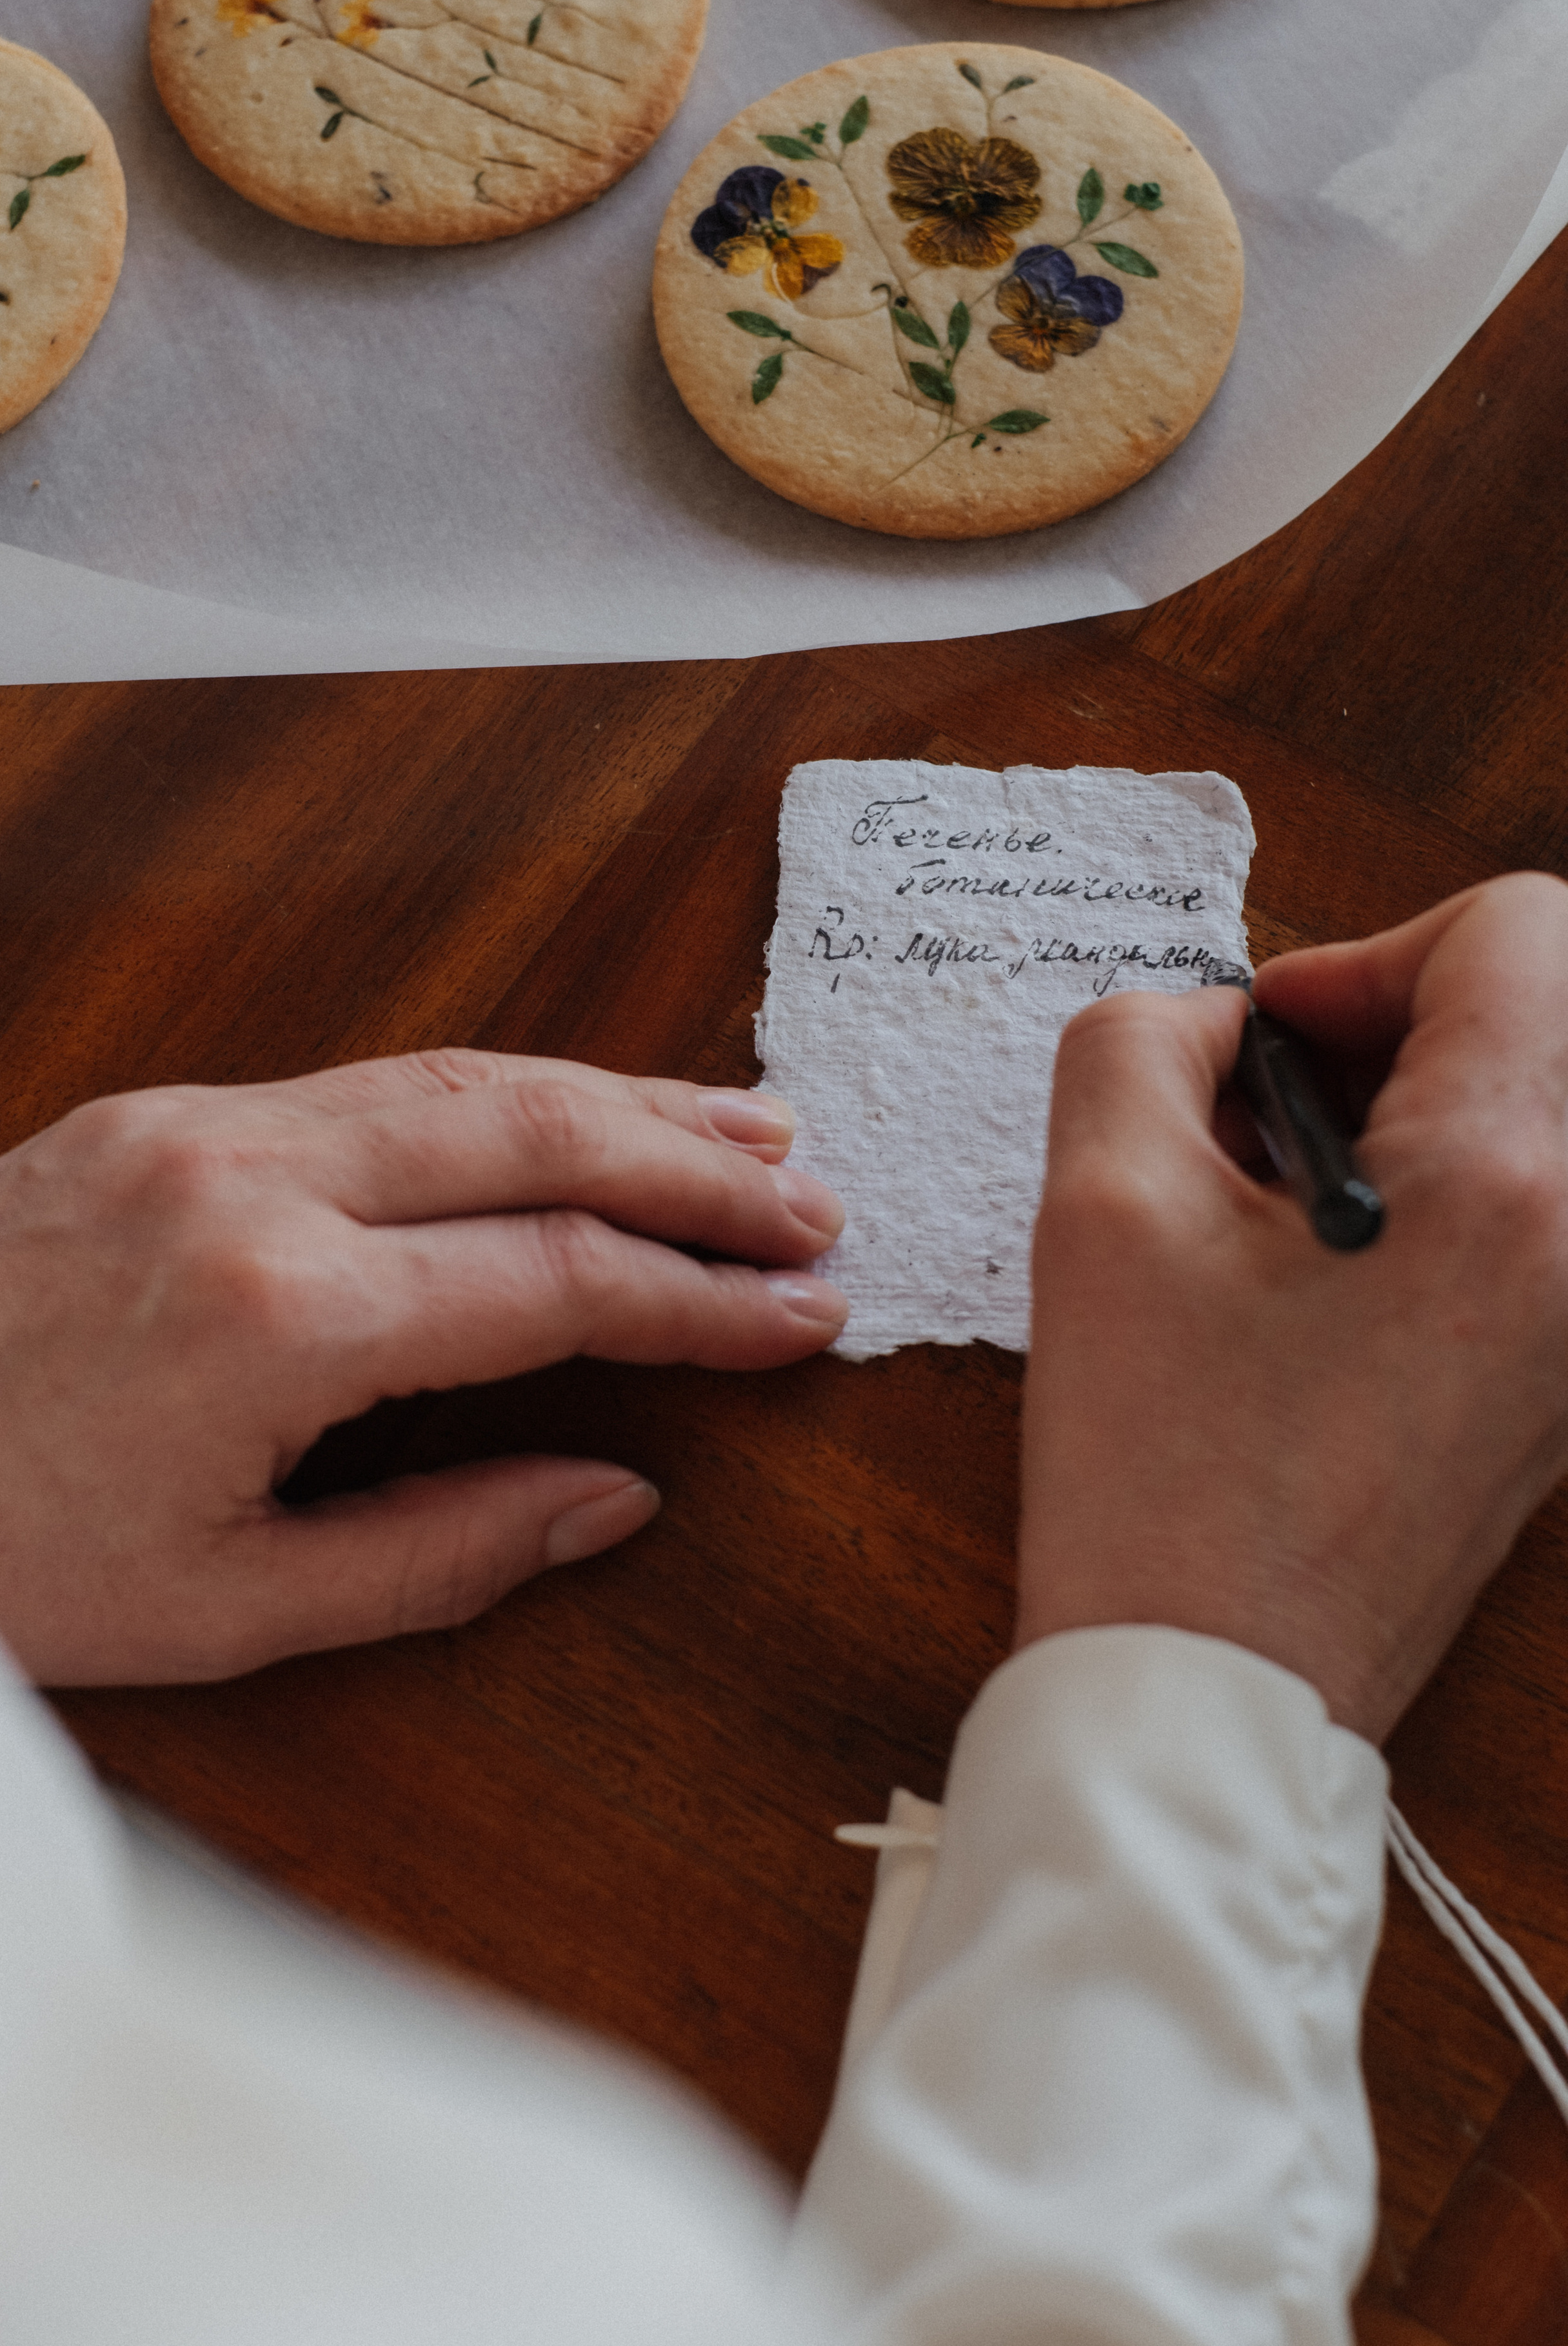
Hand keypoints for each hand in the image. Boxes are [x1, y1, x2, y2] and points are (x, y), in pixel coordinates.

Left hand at [0, 1051, 845, 1686]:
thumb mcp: (224, 1609)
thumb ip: (442, 1552)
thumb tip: (615, 1497)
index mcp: (279, 1318)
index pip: (557, 1283)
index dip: (701, 1300)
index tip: (803, 1315)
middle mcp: (251, 1183)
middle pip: (535, 1134)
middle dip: (694, 1163)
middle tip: (812, 1198)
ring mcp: (200, 1126)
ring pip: (460, 1078)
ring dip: (614, 1098)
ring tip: (740, 1123)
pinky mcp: (159, 1111)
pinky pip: (373, 1080)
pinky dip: (498, 1093)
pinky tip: (565, 1114)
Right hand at [1017, 874, 1567, 1741]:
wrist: (1221, 1691)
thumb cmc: (1166, 1477)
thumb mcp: (1101, 1208)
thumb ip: (1138, 1042)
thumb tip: (1213, 1024)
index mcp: (1509, 1178)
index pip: (1519, 931)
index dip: (1362, 955)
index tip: (1266, 1050)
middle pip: (1552, 1011)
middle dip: (1401, 1021)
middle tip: (1274, 1112)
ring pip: (1541, 1111)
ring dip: (1417, 1106)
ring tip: (1283, 1203)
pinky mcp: (1566, 1383)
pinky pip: (1532, 1215)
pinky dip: (1439, 1195)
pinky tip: (1323, 1274)